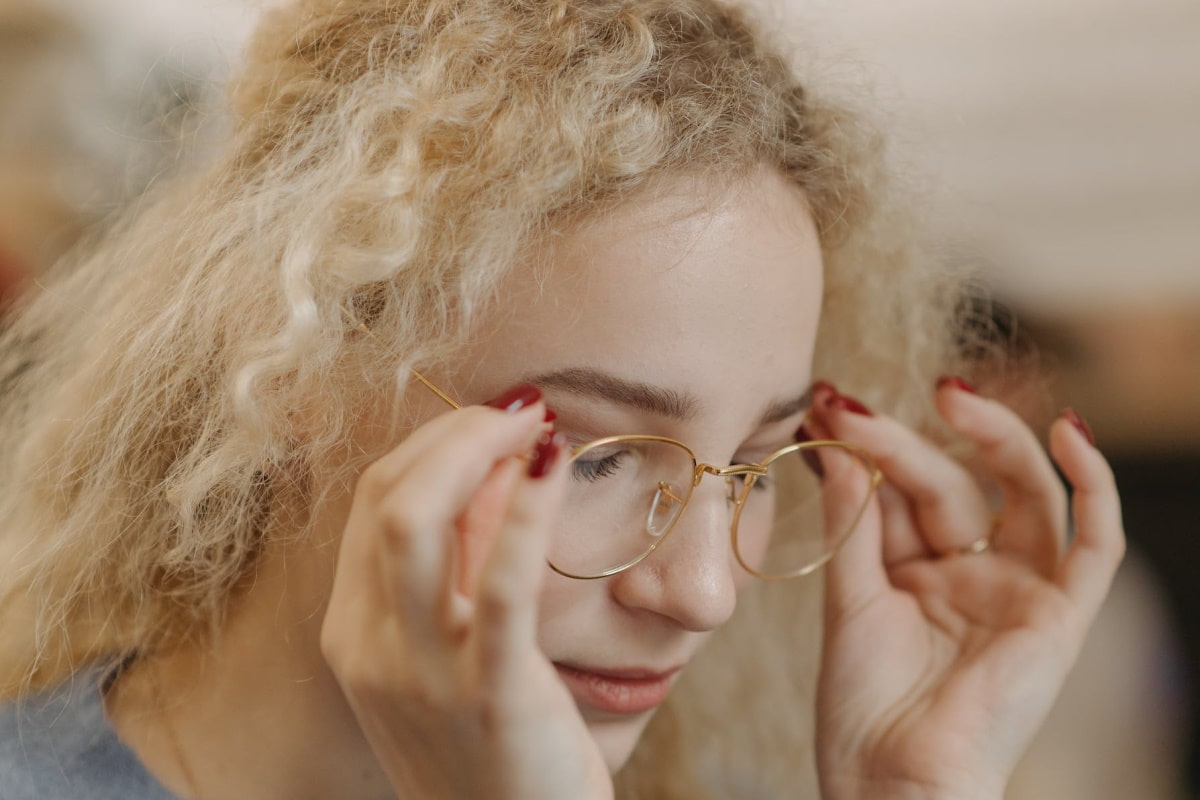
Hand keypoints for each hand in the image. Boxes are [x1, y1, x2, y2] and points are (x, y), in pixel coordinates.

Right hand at [320, 389, 612, 799]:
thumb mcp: (442, 663)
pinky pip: (502, 584)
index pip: (372, 501)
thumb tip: (489, 484)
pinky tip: (554, 466)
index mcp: (353, 633)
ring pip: (416, 522)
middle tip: (521, 407)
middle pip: (388, 496)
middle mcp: (369, 646)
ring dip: (478, 450)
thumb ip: (452, 579)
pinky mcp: (488, 693)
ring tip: (537, 423)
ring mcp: (420, 673)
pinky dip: (527, 512)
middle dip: (454, 432)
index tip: (489, 418)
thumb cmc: (485, 753)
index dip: (431, 444)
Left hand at [811, 380, 1124, 799]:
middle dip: (903, 440)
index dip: (866, 447)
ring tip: (950, 395)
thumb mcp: (847, 599)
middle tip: (851, 406)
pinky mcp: (1062, 615)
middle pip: (951, 483)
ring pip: (1022, 492)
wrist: (891, 782)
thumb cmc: (863, 706)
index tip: (823, 408)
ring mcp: (1018, 590)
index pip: (900, 490)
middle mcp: (970, 573)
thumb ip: (852, 522)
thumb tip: (836, 442)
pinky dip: (1094, 484)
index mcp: (915, 571)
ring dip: (995, 437)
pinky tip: (1069, 429)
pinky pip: (1096, 543)